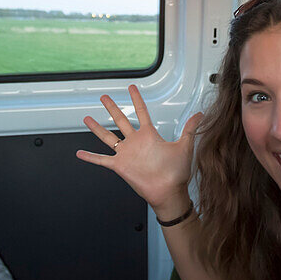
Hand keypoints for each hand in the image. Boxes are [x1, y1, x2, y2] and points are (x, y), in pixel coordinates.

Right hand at [76, 84, 202, 219]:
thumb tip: (201, 115)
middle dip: (112, 108)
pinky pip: (102, 160)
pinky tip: (80, 153)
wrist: (169, 192)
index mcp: (149, 135)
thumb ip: (190, 129)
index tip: (131, 87)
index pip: (141, 112)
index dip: (136, 99)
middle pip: (121, 120)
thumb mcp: (184, 147)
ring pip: (108, 137)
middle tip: (104, 97)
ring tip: (87, 118)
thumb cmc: (177, 173)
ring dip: (97, 128)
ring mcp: (126, 154)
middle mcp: (136, 143)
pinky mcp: (120, 166)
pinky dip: (90, 157)